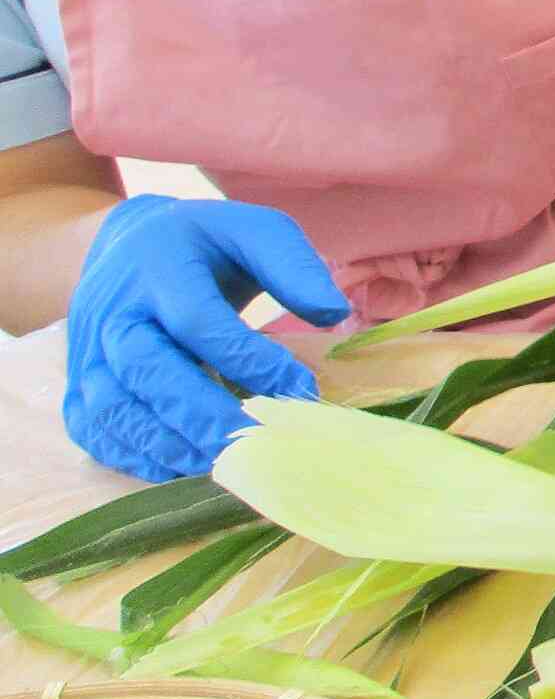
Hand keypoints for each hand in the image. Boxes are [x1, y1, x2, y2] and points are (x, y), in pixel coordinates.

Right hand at [63, 196, 349, 480]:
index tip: (299, 388)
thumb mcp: (257, 232)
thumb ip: (293, 267)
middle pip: (145, 367)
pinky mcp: (78, 378)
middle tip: (253, 442)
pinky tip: (180, 466)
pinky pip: (92, 425)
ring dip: (165, 441)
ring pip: (111, 404)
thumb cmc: (210, 245)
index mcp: (160, 263)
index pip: (198, 320)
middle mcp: (113, 307)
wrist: (136, 243)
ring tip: (222, 461)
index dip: (249, 361)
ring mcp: (88, 346)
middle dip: (200, 413)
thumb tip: (332, 314)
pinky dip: (130, 454)